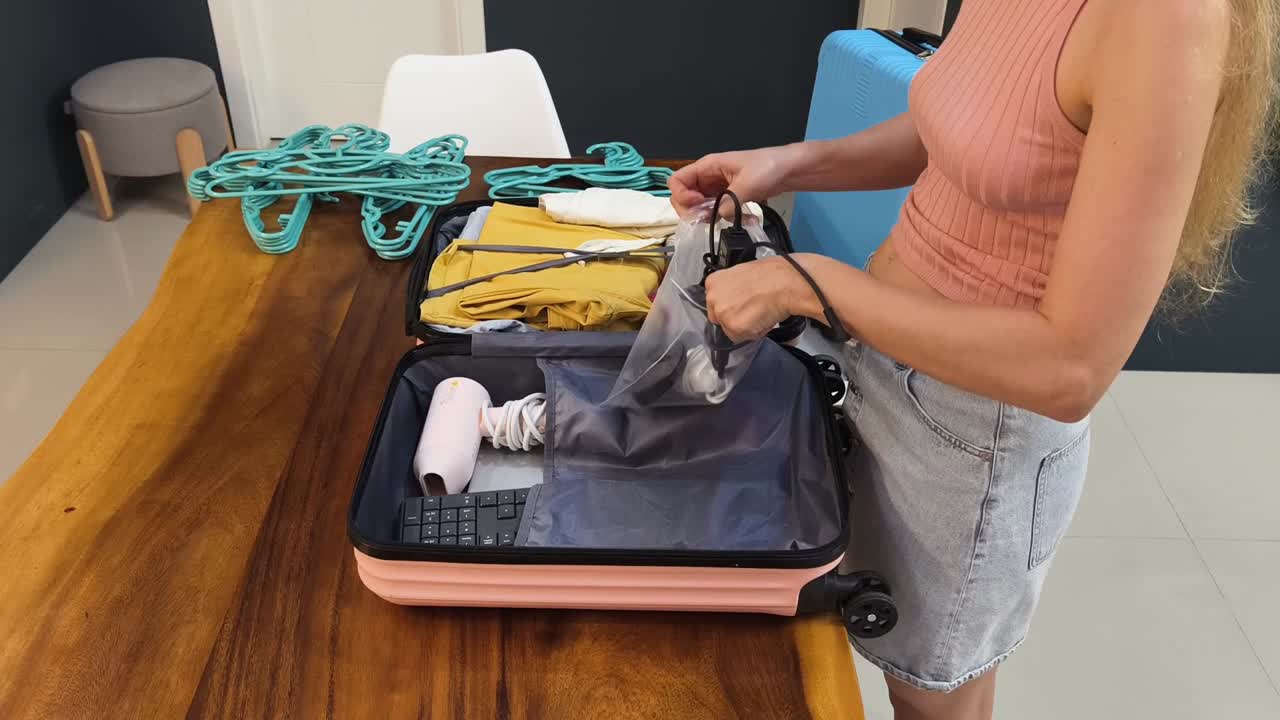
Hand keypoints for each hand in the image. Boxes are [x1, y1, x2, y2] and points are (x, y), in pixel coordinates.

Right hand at [668, 146, 794, 215]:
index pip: (677, 181)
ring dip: (707, 217)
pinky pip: (715, 212)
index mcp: (707, 166)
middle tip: (708, 218)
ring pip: (698, 207)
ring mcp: (716, 189)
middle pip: (683, 197)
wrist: (789, 170)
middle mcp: (707, 178)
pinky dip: (722, 219)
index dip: (682, 196)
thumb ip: (729, 202)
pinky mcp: (727, 199)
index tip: (698, 205)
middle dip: (691, 210)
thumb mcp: (747, 184)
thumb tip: (718, 216)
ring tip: (725, 220)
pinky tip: (738, 220)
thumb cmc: (768, 167)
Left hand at [705, 256, 804, 342]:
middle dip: (735, 318)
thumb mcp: (742, 275)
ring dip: (745, 326)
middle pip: (719, 319)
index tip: (740, 306)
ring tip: (759, 312)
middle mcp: (713, 297)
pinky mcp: (734, 327)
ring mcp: (722, 313)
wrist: (785, 283)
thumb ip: (731, 290)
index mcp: (713, 282)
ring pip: (730, 330)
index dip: (731, 307)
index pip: (715, 304)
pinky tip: (762, 318)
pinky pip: (742, 338)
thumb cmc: (771, 276)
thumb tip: (734, 300)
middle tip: (752, 310)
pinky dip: (754, 332)